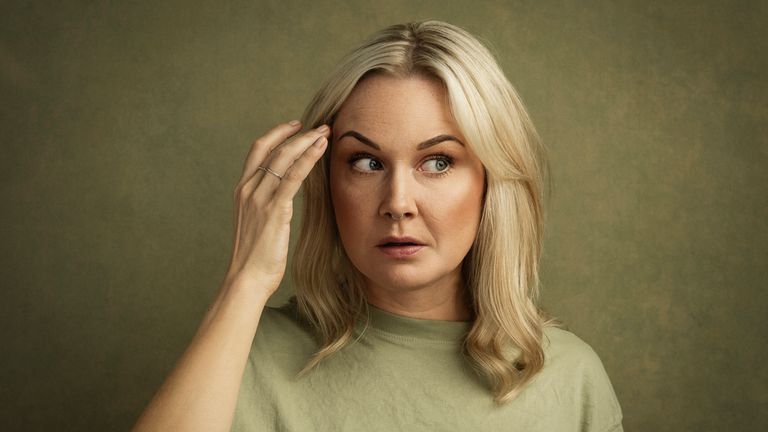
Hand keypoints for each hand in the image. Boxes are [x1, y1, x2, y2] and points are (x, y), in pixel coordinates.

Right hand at [223, 120, 329, 296]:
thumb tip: (284, 197)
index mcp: (242, 190)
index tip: (296, 125)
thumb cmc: (256, 257)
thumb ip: (268, 205)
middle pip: (272, 148)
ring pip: (283, 157)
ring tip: (326, 132)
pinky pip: (292, 176)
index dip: (277, 134)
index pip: (258, 150)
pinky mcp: (273, 209)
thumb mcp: (258, 224)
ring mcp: (258, 198)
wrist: (247, 278)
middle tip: (320, 125)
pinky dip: (308, 158)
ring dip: (307, 141)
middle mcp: (248, 189)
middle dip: (297, 133)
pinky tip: (321, 149)